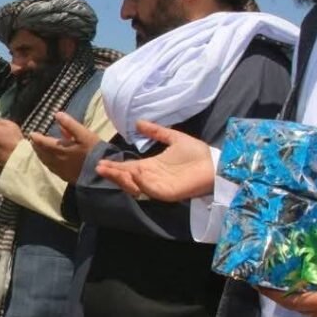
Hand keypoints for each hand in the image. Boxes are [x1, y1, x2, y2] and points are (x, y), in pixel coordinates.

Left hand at [29, 112, 101, 182]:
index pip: (43, 143)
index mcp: (60, 149)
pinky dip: (48, 163)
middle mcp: (57, 160)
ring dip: (41, 155)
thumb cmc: (94, 151)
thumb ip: (70, 124)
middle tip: (33, 142)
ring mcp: (61, 170)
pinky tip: (50, 162)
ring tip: (39, 150)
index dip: (36, 138)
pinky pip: (52, 168)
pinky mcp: (66, 176)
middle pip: (42, 153)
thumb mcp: (84, 134)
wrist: (101, 173)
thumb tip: (57, 114)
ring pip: (46, 161)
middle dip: (37, 147)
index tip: (32, 133)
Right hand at [94, 120, 213, 200]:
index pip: (128, 167)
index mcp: (151, 166)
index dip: (115, 166)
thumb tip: (138, 123)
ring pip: (135, 185)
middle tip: (100, 168)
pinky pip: (151, 189)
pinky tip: (135, 172)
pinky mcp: (167, 193)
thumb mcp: (174, 138)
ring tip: (111, 170)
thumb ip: (157, 132)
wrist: (216, 163)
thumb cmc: (197, 153)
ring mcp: (158, 186)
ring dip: (122, 178)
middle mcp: (151, 178)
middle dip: (113, 174)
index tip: (101, 162)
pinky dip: (142, 182)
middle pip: (127, 178)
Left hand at [261, 211, 316, 316]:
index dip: (274, 293)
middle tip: (267, 275)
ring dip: (295, 296)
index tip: (257, 283)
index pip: (293, 301)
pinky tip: (306, 285)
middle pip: (297, 306)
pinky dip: (310, 300)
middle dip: (281, 292)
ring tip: (282, 278)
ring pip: (307, 310)